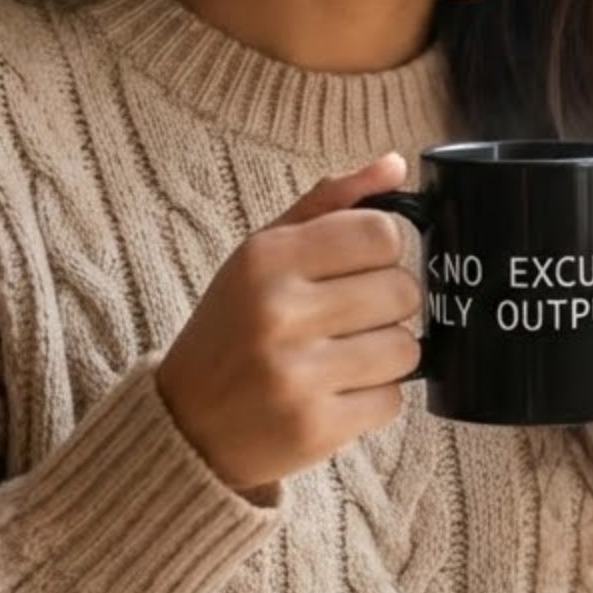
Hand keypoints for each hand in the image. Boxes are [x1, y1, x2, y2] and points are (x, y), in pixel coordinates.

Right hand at [156, 153, 421, 496]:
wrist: (185, 426)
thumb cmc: (233, 328)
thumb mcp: (262, 255)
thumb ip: (329, 204)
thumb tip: (396, 164)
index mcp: (266, 258)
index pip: (381, 233)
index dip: (381, 253)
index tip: (355, 270)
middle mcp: (279, 311)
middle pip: (402, 290)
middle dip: (385, 306)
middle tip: (345, 320)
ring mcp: (296, 374)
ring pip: (406, 348)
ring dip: (386, 355)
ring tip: (340, 359)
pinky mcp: (315, 428)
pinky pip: (392, 400)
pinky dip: (373, 399)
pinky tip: (333, 395)